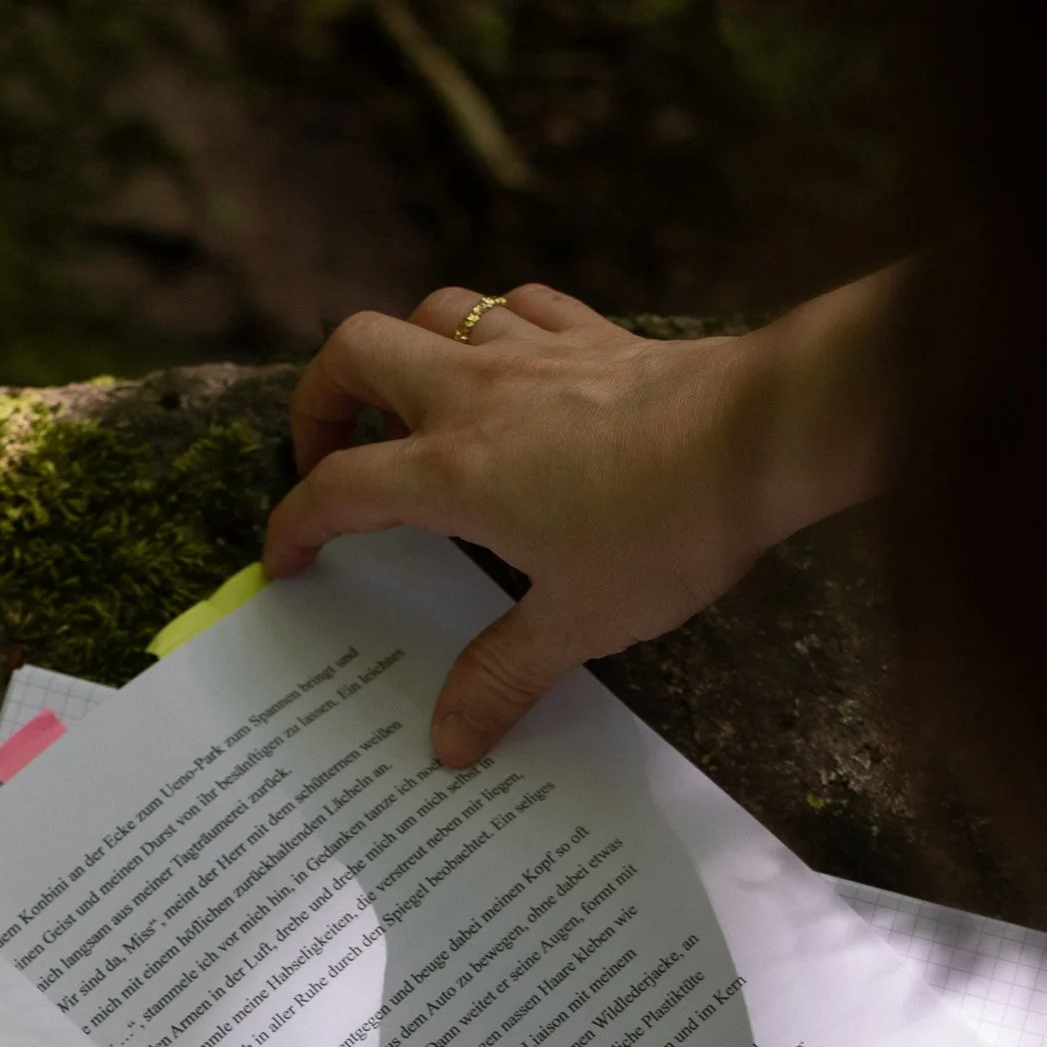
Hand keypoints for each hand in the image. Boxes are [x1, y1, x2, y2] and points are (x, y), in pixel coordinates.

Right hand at [263, 271, 907, 767]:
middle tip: (328, 453)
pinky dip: (491, 325)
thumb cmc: (664, 531)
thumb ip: (503, 676)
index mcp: (453, 470)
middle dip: (320, 398)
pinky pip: (516, 303)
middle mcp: (475, 393)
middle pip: (355, 352)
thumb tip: (447, 743)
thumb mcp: (579, 623)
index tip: (287, 559)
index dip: (296, 523)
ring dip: (403, 349)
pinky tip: (508, 361)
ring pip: (431, 310)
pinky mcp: (591, 333)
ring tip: (409, 405)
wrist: (758, 442)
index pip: (339, 487)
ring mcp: (532, 350)